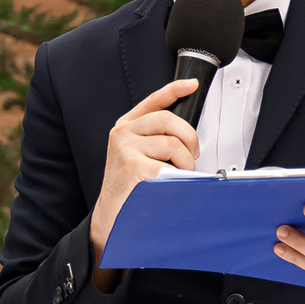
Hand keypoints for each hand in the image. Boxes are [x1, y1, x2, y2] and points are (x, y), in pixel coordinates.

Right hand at [88, 78, 200, 277]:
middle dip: (190, 139)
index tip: (192, 85)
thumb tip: (187, 136)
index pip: (154, 101)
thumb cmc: (130, 189)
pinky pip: (170, 165)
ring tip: (178, 174)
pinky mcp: (132, 164)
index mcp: (126, 127)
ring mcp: (125, 147)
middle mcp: (123, 133)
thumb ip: (157, 140)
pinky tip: (168, 184)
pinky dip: (178, 176)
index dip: (175, 89)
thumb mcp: (140, 156)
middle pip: (169, 120)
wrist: (113, 218)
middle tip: (192, 155)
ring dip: (186, 162)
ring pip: (174, 143)